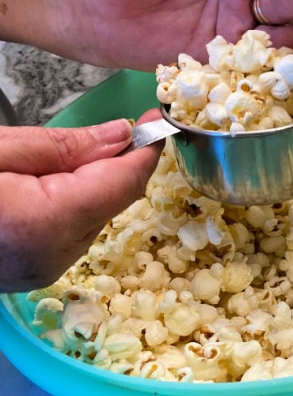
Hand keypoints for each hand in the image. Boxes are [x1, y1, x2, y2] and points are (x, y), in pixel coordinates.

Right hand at [0, 112, 161, 291]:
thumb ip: (65, 146)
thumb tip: (123, 136)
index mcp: (48, 222)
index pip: (123, 183)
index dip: (146, 150)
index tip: (157, 120)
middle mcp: (55, 256)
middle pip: (112, 200)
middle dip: (116, 163)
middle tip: (109, 127)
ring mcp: (43, 271)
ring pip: (95, 216)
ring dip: (92, 183)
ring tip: (53, 159)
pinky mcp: (31, 275)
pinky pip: (71, 232)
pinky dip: (71, 204)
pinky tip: (46, 185)